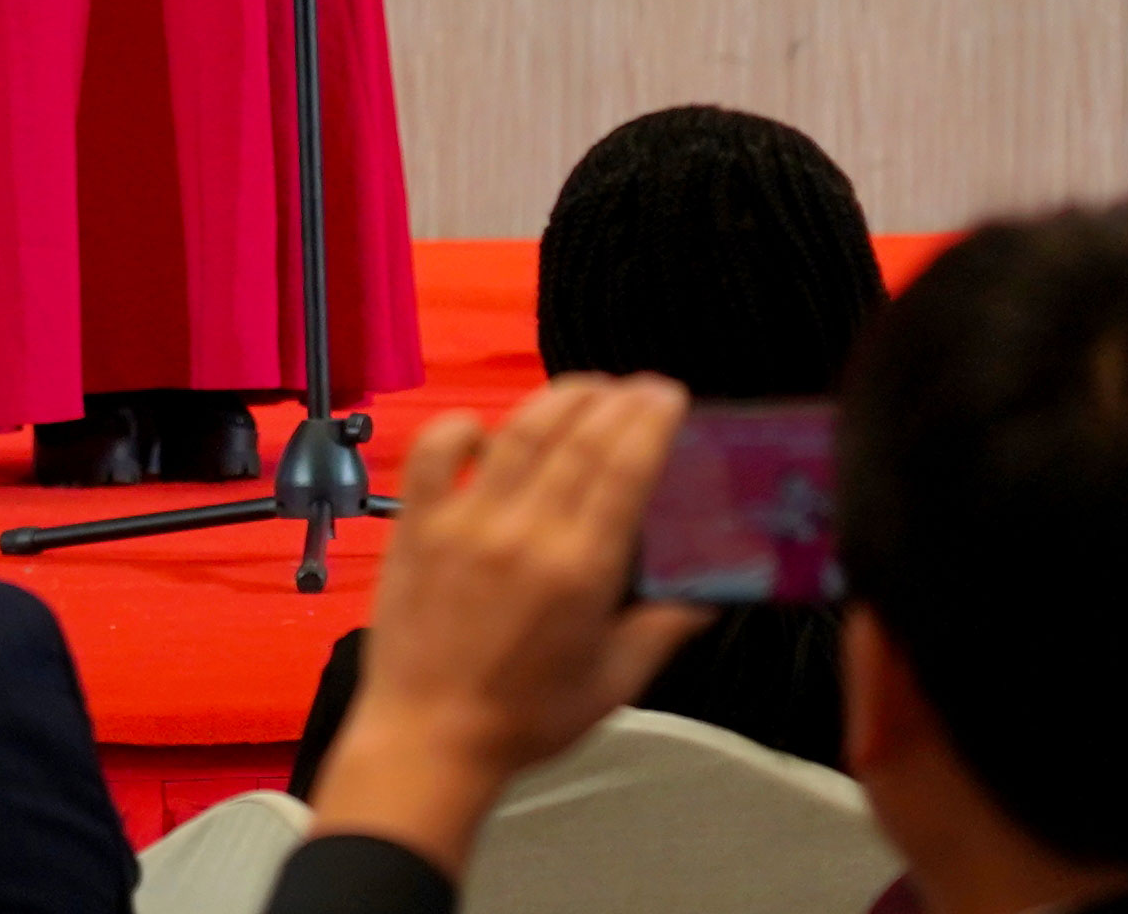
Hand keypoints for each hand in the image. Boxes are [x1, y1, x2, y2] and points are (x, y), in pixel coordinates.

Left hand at [305, 375, 703, 878]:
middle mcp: (526, 531)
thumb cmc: (527, 718)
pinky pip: (434, 453)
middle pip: (579, 437)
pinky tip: (486, 427)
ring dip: (558, 399)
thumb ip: (663, 629)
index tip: (670, 396)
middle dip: (618, 400)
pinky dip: (461, 427)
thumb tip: (709, 591)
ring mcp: (466, 522)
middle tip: (641, 387)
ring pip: (518, 432)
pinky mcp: (418, 525)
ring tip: (588, 390)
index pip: (625, 467)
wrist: (430, 739)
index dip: (651, 420)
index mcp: (581, 569)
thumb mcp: (614, 683)